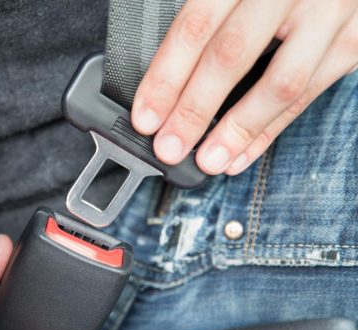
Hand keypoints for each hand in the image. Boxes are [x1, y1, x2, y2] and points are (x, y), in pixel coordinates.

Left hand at [132, 0, 357, 174]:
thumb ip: (208, 15)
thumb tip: (165, 80)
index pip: (196, 27)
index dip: (166, 77)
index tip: (146, 117)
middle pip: (230, 56)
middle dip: (193, 110)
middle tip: (169, 147)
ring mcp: (327, 13)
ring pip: (279, 84)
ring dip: (237, 131)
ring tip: (208, 161)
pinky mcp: (352, 40)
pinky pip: (308, 95)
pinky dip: (270, 131)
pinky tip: (243, 153)